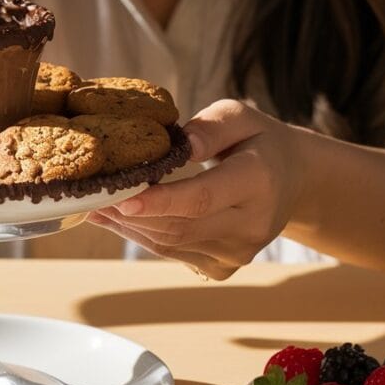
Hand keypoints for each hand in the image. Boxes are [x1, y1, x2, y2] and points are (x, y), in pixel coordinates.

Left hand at [88, 99, 310, 279]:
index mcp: (259, 180)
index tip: (122, 197)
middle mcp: (252, 224)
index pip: (203, 198)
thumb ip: (209, 128)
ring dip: (128, 227)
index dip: (160, 201)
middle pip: (179, 226)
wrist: (293, 180)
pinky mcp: (225, 267)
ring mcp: (239, 252)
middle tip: (91, 195)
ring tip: (96, 206)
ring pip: (171, 244)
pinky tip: (120, 220)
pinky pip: (174, 254)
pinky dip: (142, 237)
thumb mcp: (240, 116)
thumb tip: (179, 144)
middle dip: (129, 213)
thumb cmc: (257, 140)